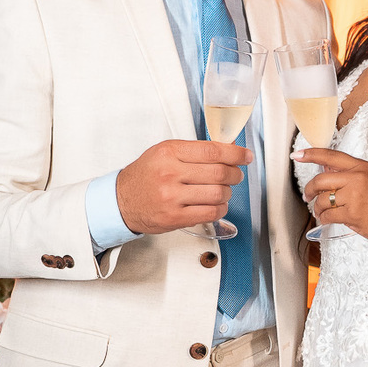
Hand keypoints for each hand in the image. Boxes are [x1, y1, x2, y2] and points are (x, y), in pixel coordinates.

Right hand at [116, 139, 250, 234]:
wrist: (122, 201)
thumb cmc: (146, 175)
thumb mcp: (166, 153)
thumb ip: (195, 150)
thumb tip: (229, 148)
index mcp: (169, 153)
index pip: (212, 151)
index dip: (235, 154)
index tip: (245, 156)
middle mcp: (170, 174)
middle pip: (219, 173)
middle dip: (235, 174)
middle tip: (236, 175)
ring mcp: (172, 197)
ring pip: (217, 194)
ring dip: (227, 193)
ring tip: (223, 190)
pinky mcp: (175, 218)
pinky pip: (210, 213)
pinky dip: (220, 208)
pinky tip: (217, 204)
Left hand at [297, 147, 367, 255]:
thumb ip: (350, 175)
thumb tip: (326, 172)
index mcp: (361, 167)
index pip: (331, 156)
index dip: (311, 154)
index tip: (297, 155)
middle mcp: (357, 178)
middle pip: (320, 180)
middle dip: (309, 190)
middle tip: (308, 196)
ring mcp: (354, 196)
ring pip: (322, 200)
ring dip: (318, 209)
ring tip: (322, 212)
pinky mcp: (352, 213)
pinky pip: (328, 215)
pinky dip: (324, 219)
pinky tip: (328, 220)